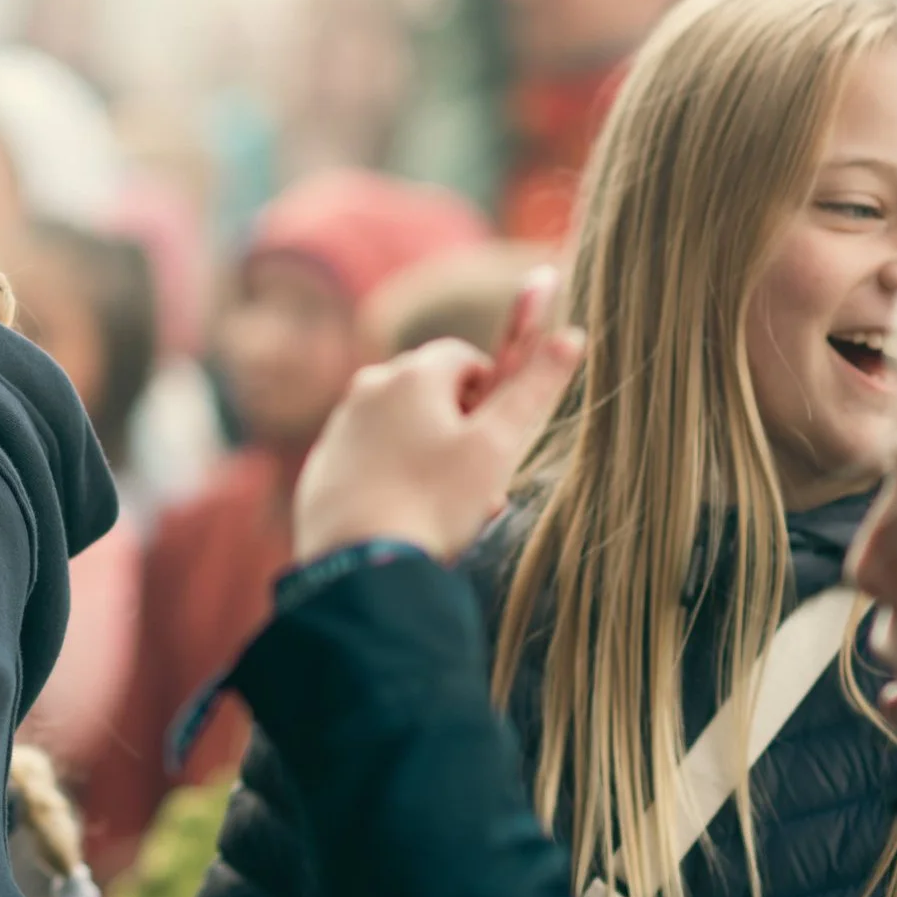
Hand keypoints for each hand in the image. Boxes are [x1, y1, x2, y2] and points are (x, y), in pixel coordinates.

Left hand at [294, 303, 583, 564]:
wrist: (358, 560)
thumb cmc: (435, 500)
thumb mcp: (498, 444)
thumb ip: (534, 386)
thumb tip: (572, 335)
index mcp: (411, 374)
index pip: (463, 357)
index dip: (490, 392)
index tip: (497, 435)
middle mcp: (367, 388)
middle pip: (430, 393)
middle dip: (460, 428)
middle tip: (478, 479)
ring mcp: (339, 426)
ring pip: (401, 429)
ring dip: (430, 456)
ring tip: (448, 507)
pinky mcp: (323, 465)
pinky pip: (370, 459)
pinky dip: (394, 477)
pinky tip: (406, 516)